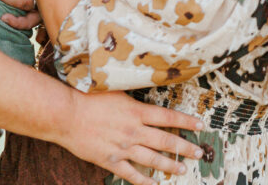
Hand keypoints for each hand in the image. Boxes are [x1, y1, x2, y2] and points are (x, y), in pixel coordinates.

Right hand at [59, 90, 204, 184]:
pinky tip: (154, 184)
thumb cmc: (88, 99)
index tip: (200, 125)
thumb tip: (146, 94)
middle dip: (184, 148)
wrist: (67, 116)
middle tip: (198, 152)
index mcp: (136, 112)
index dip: (186, 121)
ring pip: (153, 160)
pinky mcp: (111, 160)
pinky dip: (144, 181)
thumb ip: (132, 98)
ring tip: (182, 169)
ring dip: (170, 165)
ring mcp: (123, 148)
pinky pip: (131, 174)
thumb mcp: (115, 91)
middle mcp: (133, 131)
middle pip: (165, 141)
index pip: (168, 117)